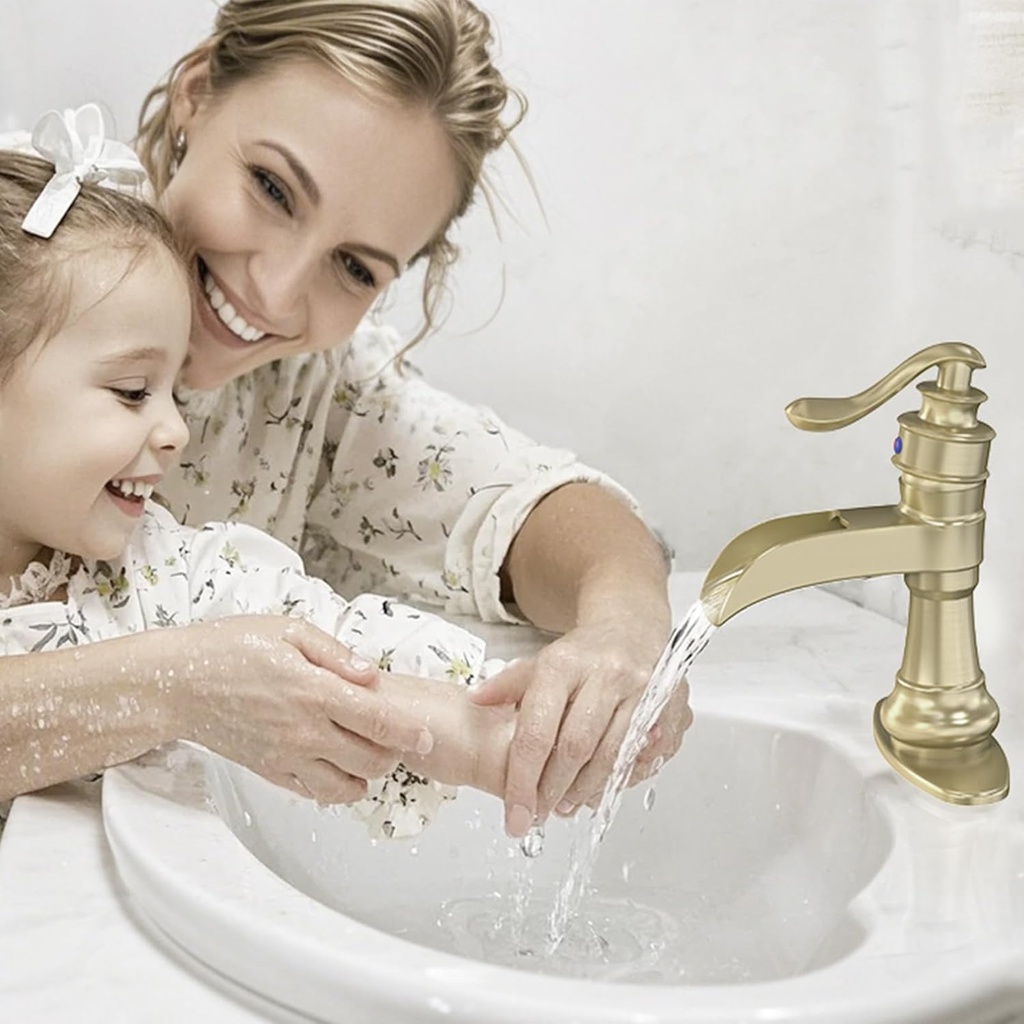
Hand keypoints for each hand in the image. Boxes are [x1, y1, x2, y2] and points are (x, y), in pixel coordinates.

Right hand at [168, 615, 434, 803]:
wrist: (178, 683)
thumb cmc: (232, 647)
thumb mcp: (289, 630)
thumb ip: (336, 654)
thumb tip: (371, 673)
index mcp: (315, 691)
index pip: (379, 722)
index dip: (410, 733)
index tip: (427, 737)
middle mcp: (305, 731)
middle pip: (372, 761)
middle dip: (392, 753)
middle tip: (392, 735)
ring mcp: (286, 757)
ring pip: (346, 787)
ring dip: (365, 774)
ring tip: (363, 750)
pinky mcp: (269, 772)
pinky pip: (314, 793)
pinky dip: (334, 785)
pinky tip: (334, 762)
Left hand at [470, 617, 692, 836]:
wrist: (633, 628)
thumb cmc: (583, 654)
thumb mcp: (541, 662)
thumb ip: (509, 685)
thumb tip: (475, 701)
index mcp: (565, 664)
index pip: (537, 731)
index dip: (523, 779)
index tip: (515, 815)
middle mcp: (606, 674)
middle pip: (575, 749)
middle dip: (554, 791)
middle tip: (539, 814)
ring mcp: (643, 690)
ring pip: (612, 757)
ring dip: (586, 791)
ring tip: (566, 805)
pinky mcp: (670, 705)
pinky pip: (645, 757)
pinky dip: (621, 779)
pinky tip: (601, 788)